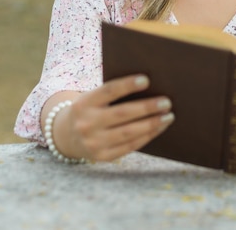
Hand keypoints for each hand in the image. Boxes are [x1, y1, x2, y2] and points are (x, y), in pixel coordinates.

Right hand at [43, 75, 173, 162]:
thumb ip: (113, 93)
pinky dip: (147, 136)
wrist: (67, 136)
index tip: (147, 80)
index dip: (127, 85)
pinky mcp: (103, 156)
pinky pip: (129, 146)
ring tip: (168, 116)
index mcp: (84, 103)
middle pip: (122, 114)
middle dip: (147, 108)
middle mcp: (87, 123)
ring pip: (129, 132)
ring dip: (152, 124)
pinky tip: (159, 128)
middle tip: (167, 102)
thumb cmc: (90, 109)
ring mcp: (94, 142)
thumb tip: (150, 87)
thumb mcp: (93, 98)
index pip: (108, 91)